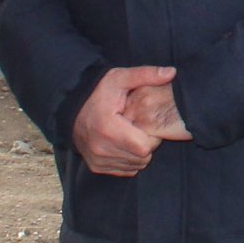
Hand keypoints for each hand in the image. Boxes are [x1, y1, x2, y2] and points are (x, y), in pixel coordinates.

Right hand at [70, 65, 187, 176]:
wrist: (71, 107)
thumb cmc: (99, 92)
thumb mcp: (120, 78)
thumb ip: (146, 75)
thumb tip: (171, 72)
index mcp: (108, 128)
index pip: (145, 147)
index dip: (152, 136)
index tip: (146, 124)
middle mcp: (101, 148)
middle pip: (141, 158)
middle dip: (146, 145)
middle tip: (140, 129)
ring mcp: (97, 159)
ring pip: (134, 166)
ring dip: (138, 153)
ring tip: (131, 135)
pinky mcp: (96, 166)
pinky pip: (123, 170)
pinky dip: (128, 160)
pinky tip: (124, 144)